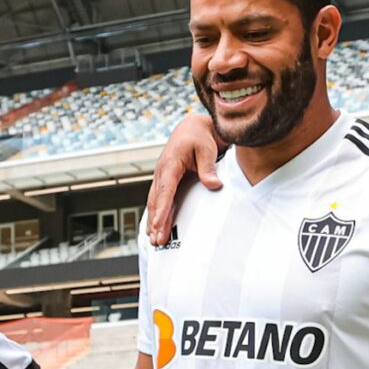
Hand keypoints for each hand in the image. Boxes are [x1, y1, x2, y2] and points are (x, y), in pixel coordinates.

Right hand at [145, 115, 220, 245]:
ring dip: (153, 221)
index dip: (162, 208)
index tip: (159, 224)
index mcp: (170, 164)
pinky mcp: (165, 181)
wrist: (192, 128)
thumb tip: (214, 185)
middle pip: (157, 200)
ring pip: (155, 202)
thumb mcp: (206, 150)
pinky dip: (155, 214)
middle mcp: (162, 172)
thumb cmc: (199, 137)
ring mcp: (161, 177)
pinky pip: (158, 200)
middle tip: (157, 241)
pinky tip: (154, 228)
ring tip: (154, 240)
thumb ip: (208, 168)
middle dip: (156, 222)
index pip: (165, 190)